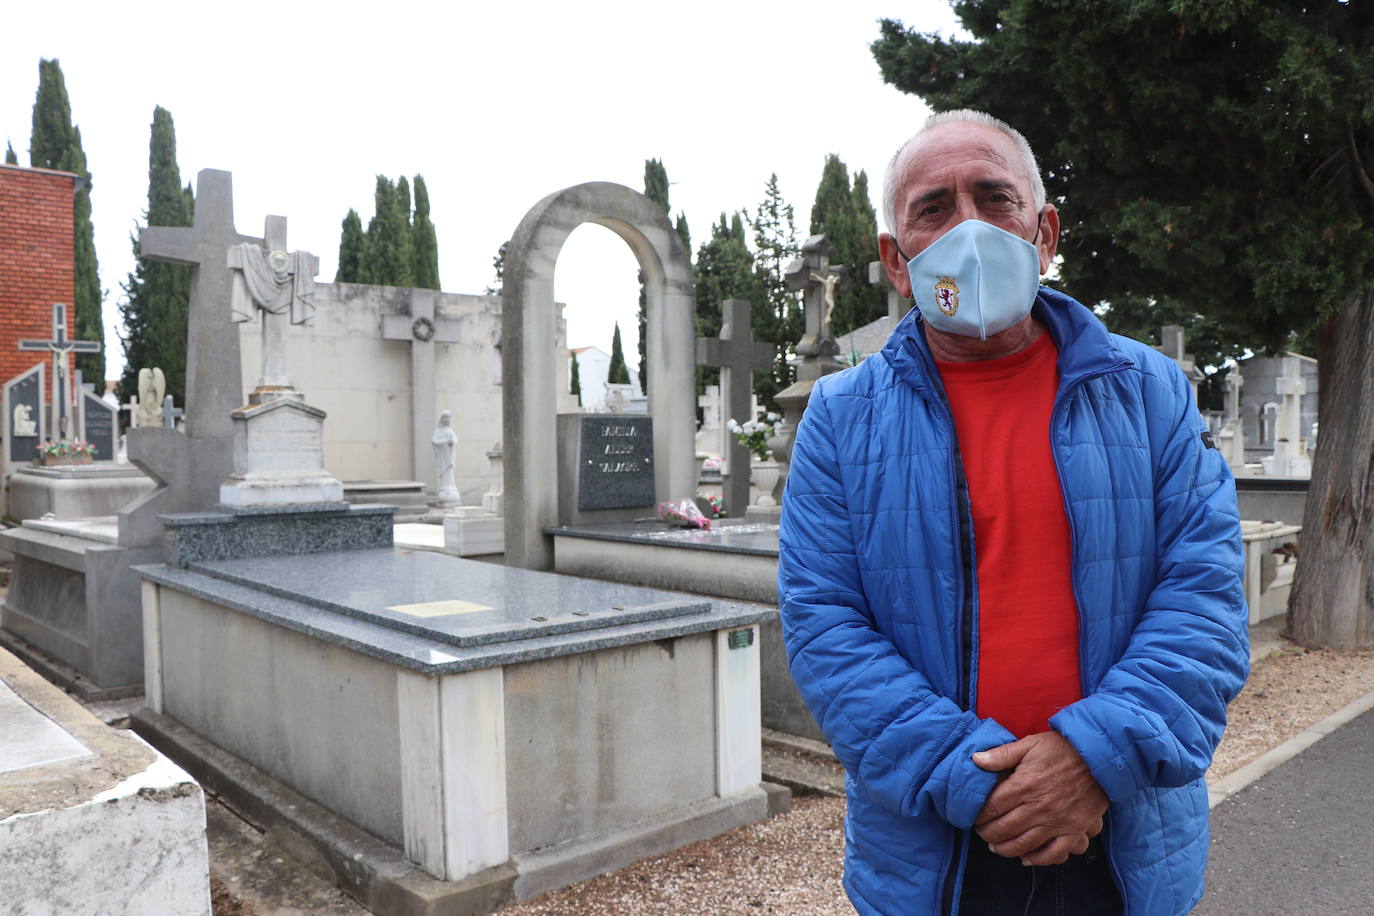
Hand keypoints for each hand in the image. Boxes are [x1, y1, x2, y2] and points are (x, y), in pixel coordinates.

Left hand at [971, 731, 1107, 865]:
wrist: (1099, 757)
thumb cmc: (1062, 749)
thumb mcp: (1029, 744)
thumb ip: (1001, 754)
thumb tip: (975, 760)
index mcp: (1025, 785)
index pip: (993, 808)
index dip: (980, 816)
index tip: (975, 818)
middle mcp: (1039, 807)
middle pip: (1005, 829)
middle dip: (988, 834)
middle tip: (982, 834)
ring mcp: (1058, 821)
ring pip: (1025, 844)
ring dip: (1006, 849)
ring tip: (996, 847)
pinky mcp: (1075, 830)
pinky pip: (1055, 853)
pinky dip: (1039, 860)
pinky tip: (1026, 859)